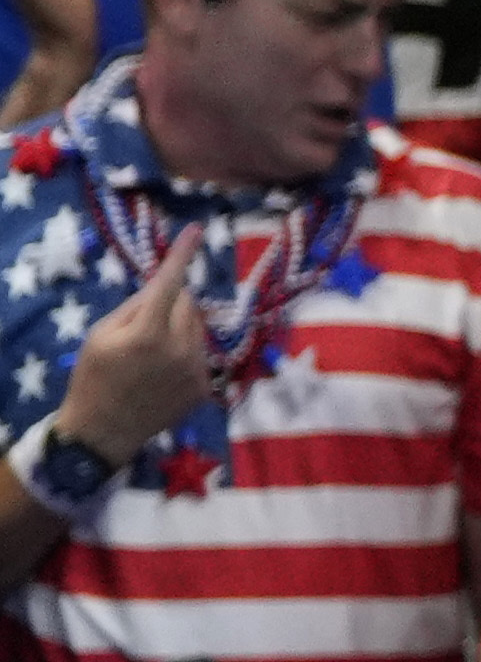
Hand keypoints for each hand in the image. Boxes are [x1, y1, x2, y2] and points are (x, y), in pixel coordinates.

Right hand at [47, 243, 221, 463]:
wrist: (103, 431)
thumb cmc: (94, 378)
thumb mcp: (100, 335)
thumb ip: (134, 307)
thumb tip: (164, 287)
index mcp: (148, 334)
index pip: (169, 285)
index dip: (182, 255)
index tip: (197, 230)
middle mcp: (179, 349)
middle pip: (188, 304)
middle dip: (171, 303)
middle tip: (145, 323)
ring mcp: (196, 370)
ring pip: (198, 328)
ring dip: (181, 328)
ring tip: (152, 353)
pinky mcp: (206, 387)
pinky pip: (201, 354)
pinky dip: (186, 353)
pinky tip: (163, 373)